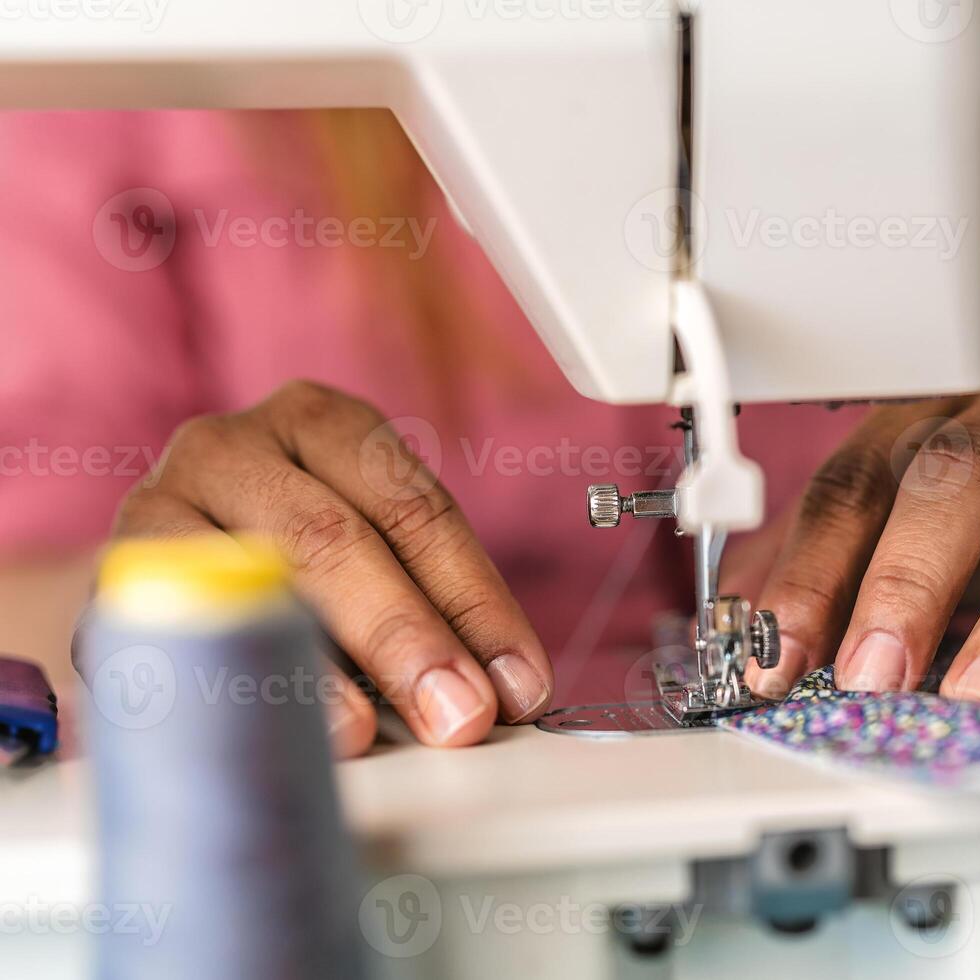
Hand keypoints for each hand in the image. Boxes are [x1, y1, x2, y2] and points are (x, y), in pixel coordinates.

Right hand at [108, 381, 551, 755]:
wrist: (168, 572)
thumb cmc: (294, 564)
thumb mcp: (371, 555)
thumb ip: (432, 605)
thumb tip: (504, 689)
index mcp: (324, 424)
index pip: (416, 510)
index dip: (475, 602)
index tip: (519, 684)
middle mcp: (235, 445)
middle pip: (333, 539)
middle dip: (406, 638)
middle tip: (459, 714)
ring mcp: (160, 503)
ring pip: (245, 582)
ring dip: (312, 671)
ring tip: (363, 734)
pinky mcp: (112, 579)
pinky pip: (173, 637)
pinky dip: (227, 688)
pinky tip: (269, 731)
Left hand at [742, 360, 979, 706]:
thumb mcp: (926, 544)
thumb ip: (840, 575)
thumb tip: (740, 636)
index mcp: (941, 413)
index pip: (860, 479)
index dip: (813, 569)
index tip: (779, 656)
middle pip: (958, 478)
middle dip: (906, 583)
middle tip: (873, 675)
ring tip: (978, 696)